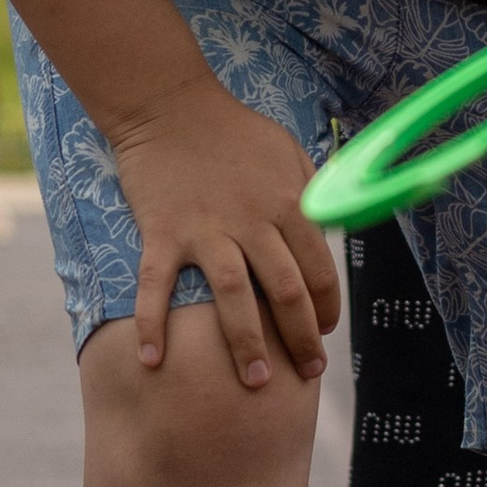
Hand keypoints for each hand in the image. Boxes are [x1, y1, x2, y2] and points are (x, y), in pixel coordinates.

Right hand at [106, 78, 342, 386]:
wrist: (170, 104)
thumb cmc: (233, 128)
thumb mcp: (288, 150)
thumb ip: (312, 190)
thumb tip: (334, 228)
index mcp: (289, 202)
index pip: (320, 269)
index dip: (327, 307)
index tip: (325, 333)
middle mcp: (253, 221)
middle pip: (286, 291)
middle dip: (301, 338)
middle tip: (306, 373)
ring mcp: (206, 229)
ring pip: (235, 297)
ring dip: (247, 343)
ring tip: (256, 382)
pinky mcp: (164, 232)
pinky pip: (157, 286)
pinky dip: (153, 324)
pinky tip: (152, 361)